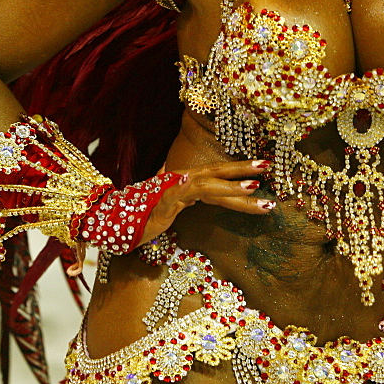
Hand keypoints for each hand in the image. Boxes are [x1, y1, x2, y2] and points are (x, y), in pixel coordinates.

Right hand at [141, 158, 273, 243]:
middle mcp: (182, 181)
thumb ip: (181, 194)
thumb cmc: (143, 214)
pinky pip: (176, 194)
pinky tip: (192, 182)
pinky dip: (185, 188)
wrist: (115, 219)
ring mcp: (171, 190)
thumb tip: (188, 185)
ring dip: (229, 186)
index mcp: (188, 182)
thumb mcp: (169, 204)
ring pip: (205, 185)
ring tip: (253, 187)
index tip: (264, 171)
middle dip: (243, 169)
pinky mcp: (160, 202)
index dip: (241, 172)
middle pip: (216, 172)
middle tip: (268, 165)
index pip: (219, 175)